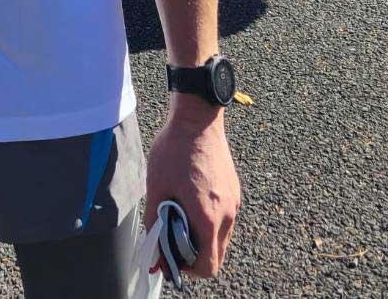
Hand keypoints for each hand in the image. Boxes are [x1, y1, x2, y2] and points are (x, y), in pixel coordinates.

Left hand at [145, 106, 240, 279]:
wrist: (198, 118)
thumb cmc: (175, 149)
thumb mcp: (156, 186)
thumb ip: (155, 220)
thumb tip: (153, 245)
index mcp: (208, 217)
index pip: (208, 266)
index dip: (189, 270)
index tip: (173, 257)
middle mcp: (227, 214)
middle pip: (217, 255)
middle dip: (195, 255)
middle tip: (175, 238)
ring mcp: (234, 201)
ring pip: (222, 237)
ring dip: (204, 237)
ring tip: (182, 217)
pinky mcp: (235, 190)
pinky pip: (225, 218)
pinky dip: (211, 221)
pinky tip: (192, 201)